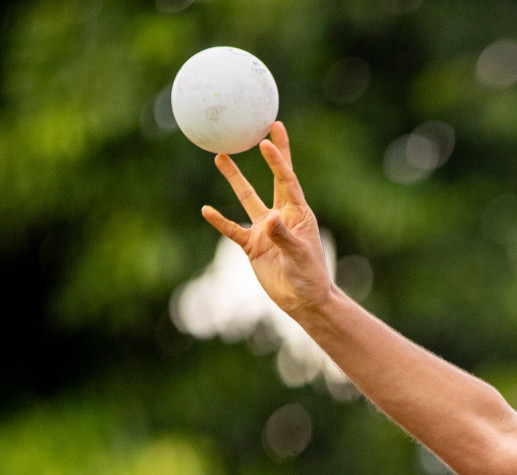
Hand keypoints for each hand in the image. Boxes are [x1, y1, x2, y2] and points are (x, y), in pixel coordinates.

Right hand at [200, 121, 334, 317]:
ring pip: (247, 198)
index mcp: (298, 214)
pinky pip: (232, 229)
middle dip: (269, 155)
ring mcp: (265, 229)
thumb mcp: (298, 256)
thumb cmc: (310, 277)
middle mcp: (281, 216)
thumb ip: (284, 236)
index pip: (287, 181)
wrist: (303, 301)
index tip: (268, 139)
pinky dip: (220, 221)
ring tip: (220, 156)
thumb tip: (270, 218)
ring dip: (235, 179)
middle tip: (257, 131)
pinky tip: (206, 210)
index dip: (278, 160)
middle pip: (272, 179)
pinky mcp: (252, 245)